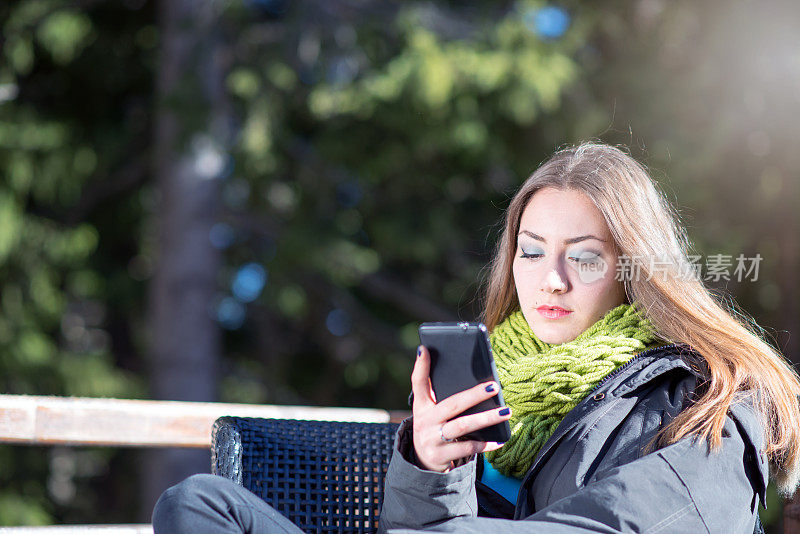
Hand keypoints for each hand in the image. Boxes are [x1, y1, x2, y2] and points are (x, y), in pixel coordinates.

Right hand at [411, 345, 511, 472]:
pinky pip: (467, 448)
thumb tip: (463, 373)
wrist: (423, 462)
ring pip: (462, 426)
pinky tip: (499, 440)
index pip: (418, 383)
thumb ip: (439, 393)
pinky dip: (485, 444)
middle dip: (474, 395)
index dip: (420, 366)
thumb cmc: (433, 428)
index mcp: (422, 406)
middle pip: (452, 404)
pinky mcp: (441, 456)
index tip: (425, 349)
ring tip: (505, 412)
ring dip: (486, 419)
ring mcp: (432, 439)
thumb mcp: (429, 411)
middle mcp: (424, 421)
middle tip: (494, 386)